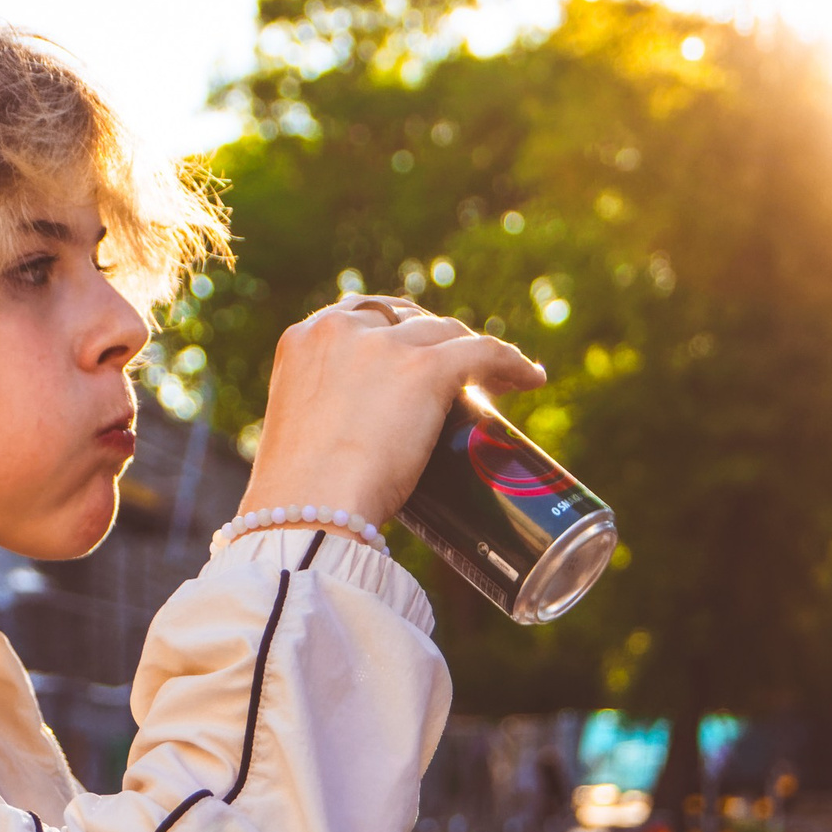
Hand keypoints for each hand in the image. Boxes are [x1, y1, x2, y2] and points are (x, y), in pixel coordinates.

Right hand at [239, 295, 545, 529]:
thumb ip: (322, 421)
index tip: (414, 357)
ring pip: (447, 333)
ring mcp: (384, 346)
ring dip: (473, 352)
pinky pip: (484, 352)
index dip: (396, 334)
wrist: (306, 514)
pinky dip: (512, 363)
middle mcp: (340, 329)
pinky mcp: (424, 369)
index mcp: (303, 340)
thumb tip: (352, 450)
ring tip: (496, 381)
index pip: (361, 317)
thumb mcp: (300, 437)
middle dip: (434, 341)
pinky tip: (531, 380)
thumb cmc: (299, 498)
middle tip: (456, 376)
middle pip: (406, 319)